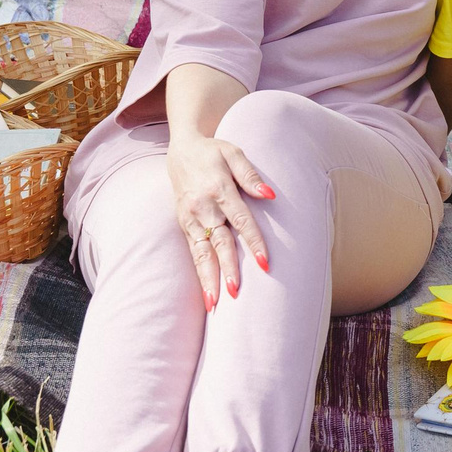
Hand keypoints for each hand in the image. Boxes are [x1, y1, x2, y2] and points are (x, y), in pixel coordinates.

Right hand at [163, 132, 274, 308]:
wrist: (181, 149)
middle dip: (227, 268)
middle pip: (218, 242)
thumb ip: (250, 175)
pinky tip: (207, 293)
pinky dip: (199, 273)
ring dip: (209, 278)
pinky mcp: (183, 224)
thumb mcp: (234, 153)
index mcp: (218, 189)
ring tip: (216, 303)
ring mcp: (190, 217)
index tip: (265, 263)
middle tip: (236, 292)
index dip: (253, 242)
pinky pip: (193, 252)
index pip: (240, 220)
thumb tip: (270, 194)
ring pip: (201, 253)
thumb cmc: (213, 152)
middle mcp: (202, 207)